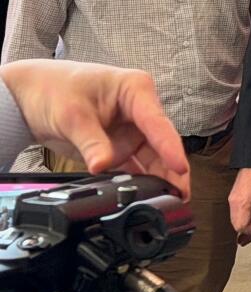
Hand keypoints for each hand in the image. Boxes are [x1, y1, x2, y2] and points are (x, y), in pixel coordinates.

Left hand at [0, 60, 188, 198]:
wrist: (28, 96)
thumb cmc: (54, 89)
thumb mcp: (71, 115)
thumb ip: (91, 142)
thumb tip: (102, 165)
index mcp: (135, 90)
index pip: (157, 122)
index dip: (170, 147)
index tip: (180, 168)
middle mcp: (140, 110)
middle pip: (162, 143)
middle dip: (172, 169)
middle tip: (181, 195)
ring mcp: (132, 129)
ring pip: (153, 157)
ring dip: (159, 178)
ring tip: (170, 202)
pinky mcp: (121, 145)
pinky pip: (135, 165)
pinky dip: (140, 180)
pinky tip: (147, 197)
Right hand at [228, 167, 250, 245]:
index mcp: (242, 203)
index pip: (241, 226)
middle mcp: (233, 203)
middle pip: (236, 226)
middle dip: (247, 231)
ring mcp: (231, 201)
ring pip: (234, 221)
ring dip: (244, 226)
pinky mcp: (232, 199)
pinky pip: (235, 215)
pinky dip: (242, 219)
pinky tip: (250, 220)